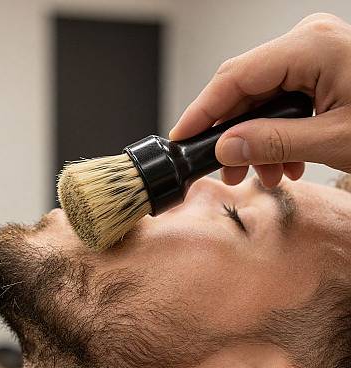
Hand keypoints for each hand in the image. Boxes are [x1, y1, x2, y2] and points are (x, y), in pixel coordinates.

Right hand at [169, 13, 350, 187]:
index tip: (181, 137)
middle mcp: (307, 44)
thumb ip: (273, 143)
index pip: (234, 78)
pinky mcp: (318, 71)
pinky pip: (280, 102)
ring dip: (256, 142)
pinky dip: (276, 136)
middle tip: (227, 173)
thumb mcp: (335, 142)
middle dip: (232, 136)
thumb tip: (225, 147)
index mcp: (311, 48)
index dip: (201, 111)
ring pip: (260, 100)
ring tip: (265, 175)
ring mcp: (312, 56)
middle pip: (244, 90)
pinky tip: (286, 162)